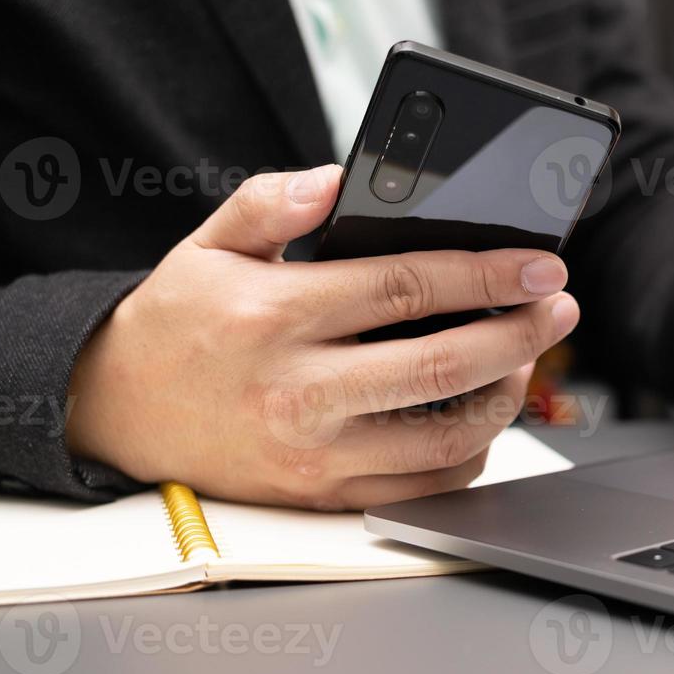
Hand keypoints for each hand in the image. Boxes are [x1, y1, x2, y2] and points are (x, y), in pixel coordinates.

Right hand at [67, 165, 579, 510]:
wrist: (115, 414)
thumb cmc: (176, 323)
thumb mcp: (208, 245)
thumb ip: (271, 202)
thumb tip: (339, 178)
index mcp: (276, 316)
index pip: (406, 287)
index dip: (487, 273)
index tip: (540, 264)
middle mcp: (299, 391)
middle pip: (443, 364)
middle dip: (522, 334)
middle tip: (558, 308)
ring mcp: (314, 453)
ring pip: (446, 437)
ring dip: (507, 397)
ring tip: (525, 359)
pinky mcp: (323, 495)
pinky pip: (424, 488)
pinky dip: (471, 455)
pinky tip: (484, 417)